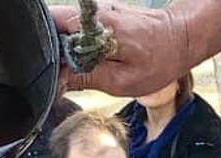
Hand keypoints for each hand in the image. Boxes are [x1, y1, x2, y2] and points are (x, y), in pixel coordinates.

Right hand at [52, 3, 220, 95]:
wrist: (181, 37)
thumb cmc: (158, 60)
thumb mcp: (121, 81)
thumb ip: (85, 78)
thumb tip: (54, 83)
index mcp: (94, 26)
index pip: (48, 28)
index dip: (38, 52)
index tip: (40, 74)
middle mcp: (90, 13)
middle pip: (48, 25)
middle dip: (44, 51)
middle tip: (53, 77)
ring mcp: (93, 12)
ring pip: (59, 27)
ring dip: (57, 49)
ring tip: (65, 71)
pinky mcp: (98, 16)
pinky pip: (73, 28)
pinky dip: (69, 45)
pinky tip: (77, 62)